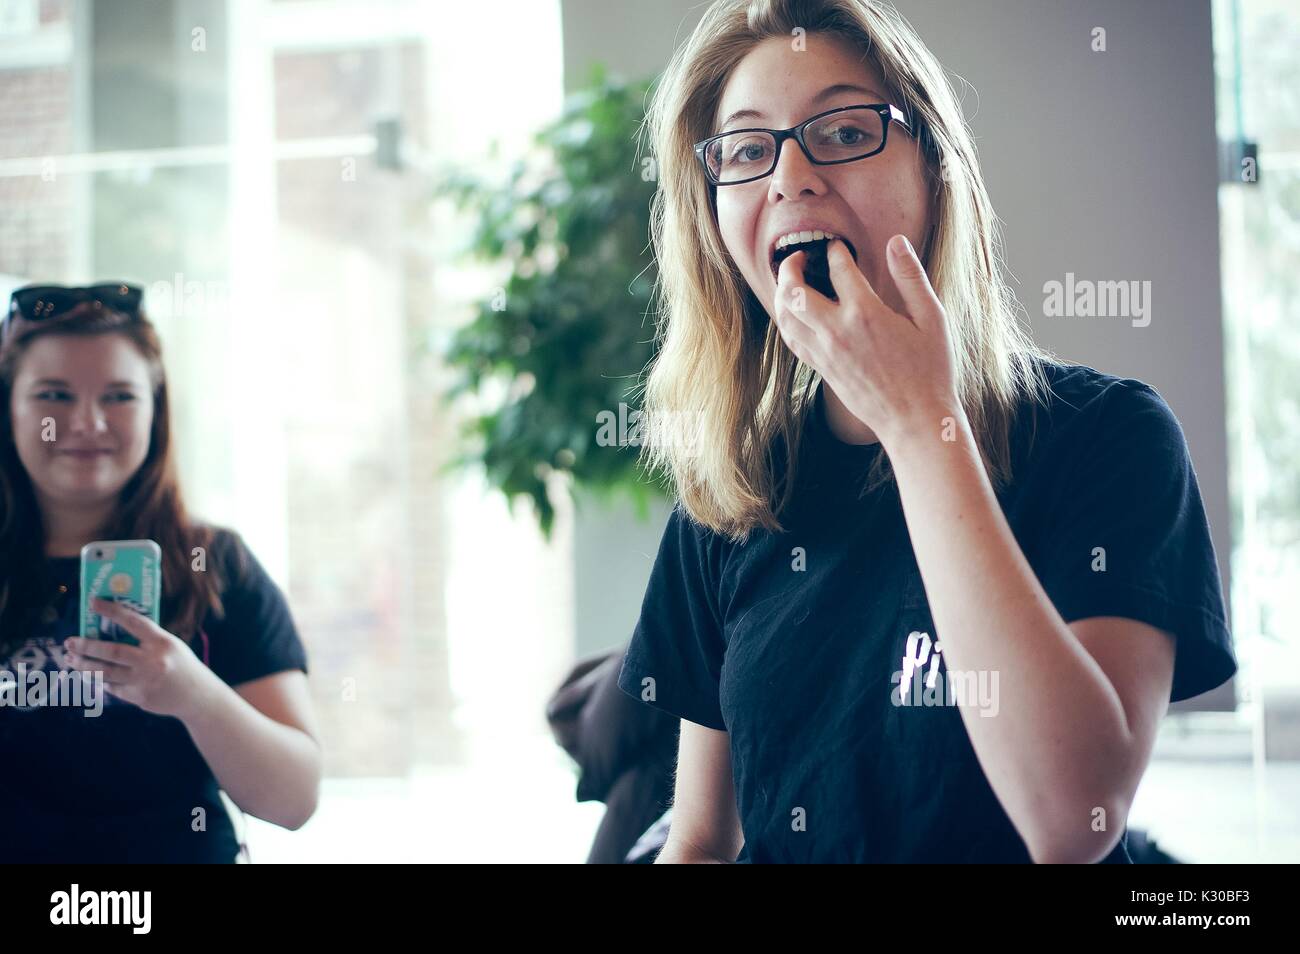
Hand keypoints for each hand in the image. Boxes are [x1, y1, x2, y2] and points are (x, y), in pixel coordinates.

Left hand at [63, 597, 215, 718]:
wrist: (197, 696)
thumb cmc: (181, 665)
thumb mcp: (171, 646)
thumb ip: (148, 639)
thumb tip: (115, 631)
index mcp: (162, 642)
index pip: (133, 622)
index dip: (112, 611)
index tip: (93, 602)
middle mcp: (152, 661)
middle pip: (112, 651)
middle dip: (87, 646)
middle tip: (69, 641)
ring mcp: (144, 681)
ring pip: (106, 672)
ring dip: (84, 665)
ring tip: (70, 659)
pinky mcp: (139, 697)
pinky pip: (113, 687)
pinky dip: (100, 680)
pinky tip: (89, 674)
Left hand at [772, 234, 961, 447]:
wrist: (915, 420)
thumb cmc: (929, 370)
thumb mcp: (931, 318)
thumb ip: (911, 277)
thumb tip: (896, 241)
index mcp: (865, 313)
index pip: (837, 268)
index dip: (834, 251)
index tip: (837, 246)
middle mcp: (836, 332)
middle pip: (793, 291)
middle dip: (790, 266)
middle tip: (798, 255)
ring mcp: (825, 353)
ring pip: (785, 317)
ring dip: (782, 293)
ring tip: (790, 281)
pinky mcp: (822, 370)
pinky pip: (792, 340)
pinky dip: (787, 320)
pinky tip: (795, 314)